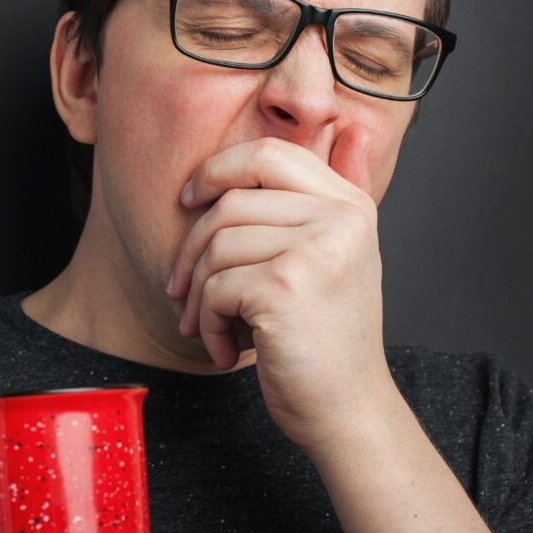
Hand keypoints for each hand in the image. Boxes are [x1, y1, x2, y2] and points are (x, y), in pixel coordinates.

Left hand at [165, 130, 395, 451]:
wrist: (346, 410)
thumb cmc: (324, 337)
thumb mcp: (337, 255)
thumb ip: (336, 193)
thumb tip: (351, 123)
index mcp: (348, 205)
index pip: (266, 154)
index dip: (215, 171)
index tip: (188, 202)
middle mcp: (340, 220)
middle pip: (227, 204)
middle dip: (191, 252)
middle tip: (181, 291)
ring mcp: (315, 251)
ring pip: (215, 249)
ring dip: (199, 297)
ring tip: (213, 328)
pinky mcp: (286, 287)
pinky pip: (214, 288)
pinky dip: (208, 325)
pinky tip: (228, 350)